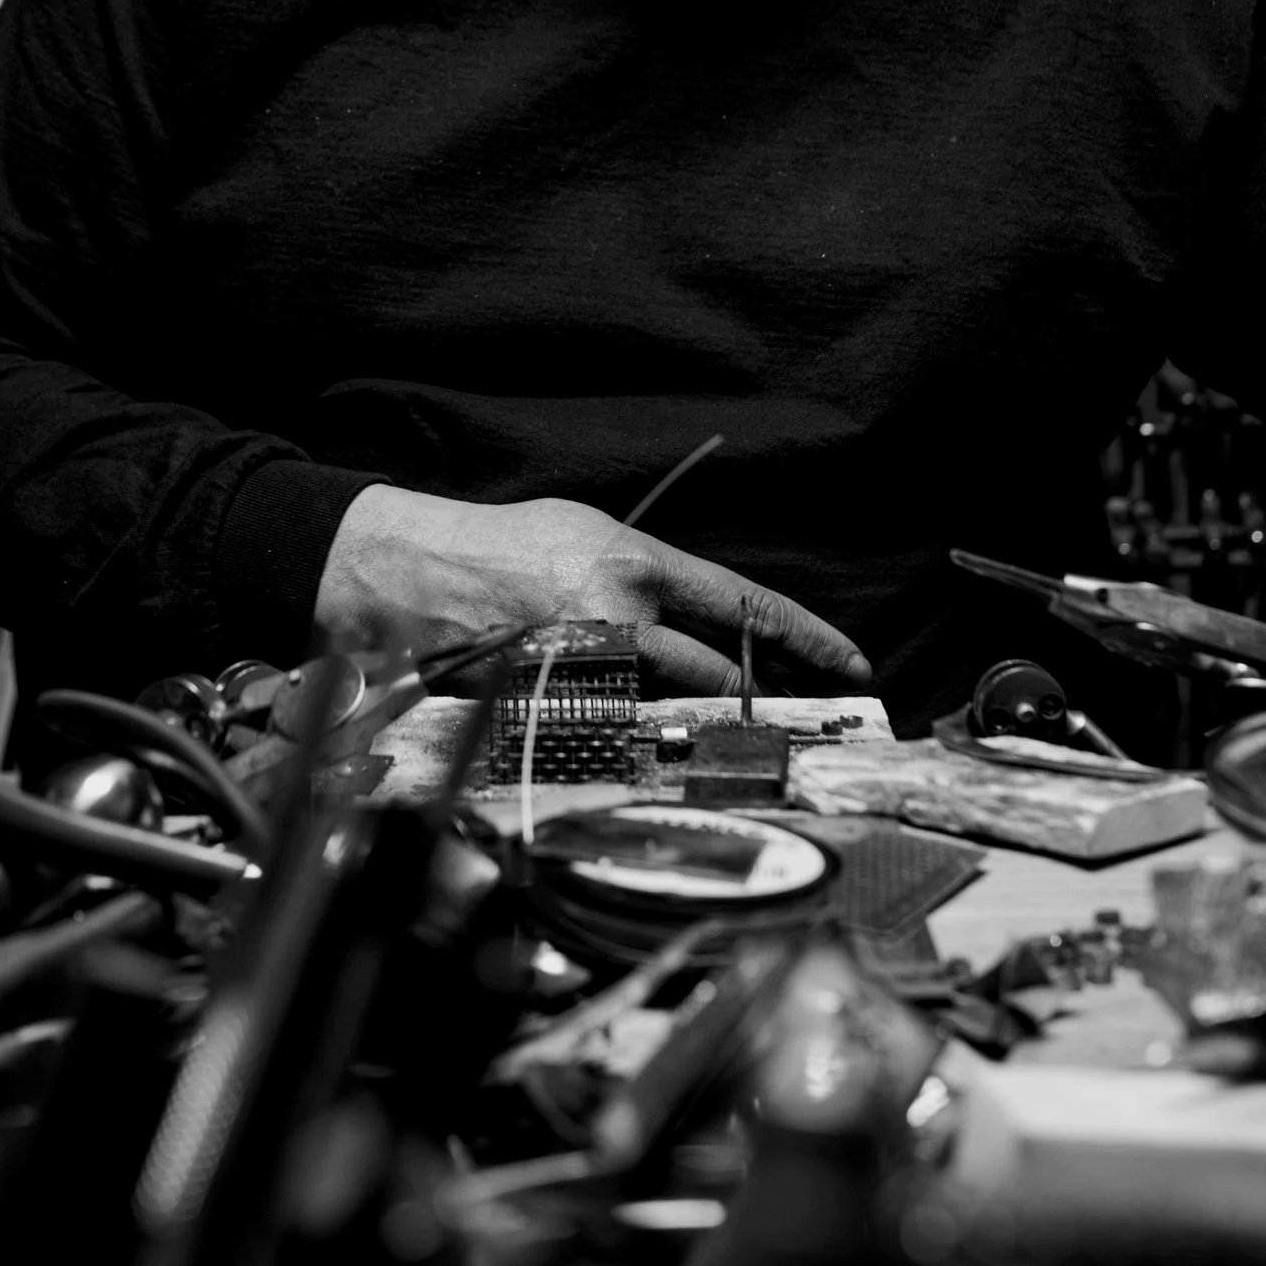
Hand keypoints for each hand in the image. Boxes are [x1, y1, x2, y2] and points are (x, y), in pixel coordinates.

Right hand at [314, 484, 871, 697]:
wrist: (410, 570)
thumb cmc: (502, 544)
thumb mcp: (587, 534)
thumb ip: (648, 576)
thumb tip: (703, 613)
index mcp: (635, 564)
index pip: (745, 604)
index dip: (810, 637)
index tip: (855, 662)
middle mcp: (619, 618)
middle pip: (715, 674)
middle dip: (752, 694)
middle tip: (781, 709)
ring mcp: (585, 670)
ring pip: (666, 710)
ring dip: (680, 716)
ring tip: (672, 710)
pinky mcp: (550, 709)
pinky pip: (612, 731)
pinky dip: (621, 729)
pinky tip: (601, 715)